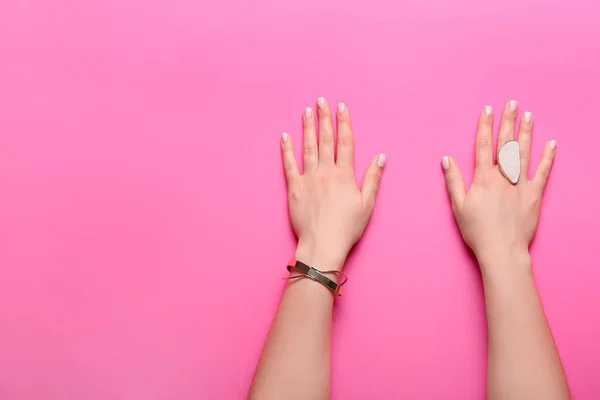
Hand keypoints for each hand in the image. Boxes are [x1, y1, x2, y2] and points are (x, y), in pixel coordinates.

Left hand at [280, 97, 384, 270]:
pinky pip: (289, 165)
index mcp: (344, 175)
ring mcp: (308, 179)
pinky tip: (285, 136)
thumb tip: (381, 156)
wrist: (322, 244)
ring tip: (306, 111)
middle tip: (321, 100)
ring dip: (307, 128)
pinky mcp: (294, 188)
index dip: (344, 123)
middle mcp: (326, 172)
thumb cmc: (347, 227)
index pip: (345, 142)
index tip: (342, 107)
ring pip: (308, 147)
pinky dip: (287, 150)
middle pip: (325, 139)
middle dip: (324, 118)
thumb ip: (372, 178)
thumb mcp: (367, 204)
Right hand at [442, 101, 556, 268]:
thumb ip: (453, 180)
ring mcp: (521, 185)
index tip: (487, 110)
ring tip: (528, 116)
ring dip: (526, 133)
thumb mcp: (458, 206)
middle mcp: (503, 177)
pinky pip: (543, 173)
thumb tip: (446, 159)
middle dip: (508, 122)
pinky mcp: (534, 195)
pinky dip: (548, 158)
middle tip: (512, 104)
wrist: (501, 250)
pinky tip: (551, 144)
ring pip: (523, 153)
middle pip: (505, 144)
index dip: (485, 126)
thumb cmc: (477, 230)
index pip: (484, 146)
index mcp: (483, 179)